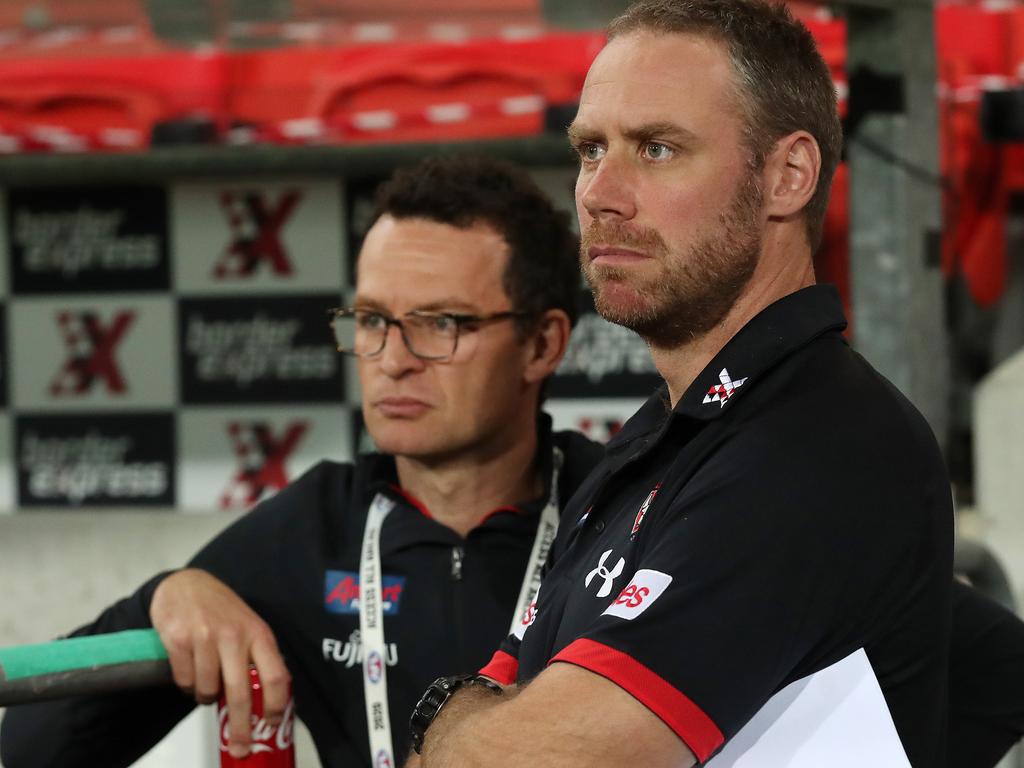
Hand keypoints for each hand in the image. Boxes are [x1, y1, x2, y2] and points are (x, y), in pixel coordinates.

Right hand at [150, 568, 290, 758]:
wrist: (186, 585)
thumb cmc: (222, 612)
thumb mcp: (249, 627)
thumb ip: (257, 658)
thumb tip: (265, 702)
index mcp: (259, 634)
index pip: (277, 676)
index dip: (276, 705)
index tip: (271, 725)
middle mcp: (235, 636)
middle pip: (241, 693)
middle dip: (241, 727)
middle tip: (240, 747)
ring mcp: (205, 637)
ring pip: (208, 691)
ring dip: (206, 698)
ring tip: (207, 685)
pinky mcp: (178, 640)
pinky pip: (185, 681)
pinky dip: (188, 686)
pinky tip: (191, 671)